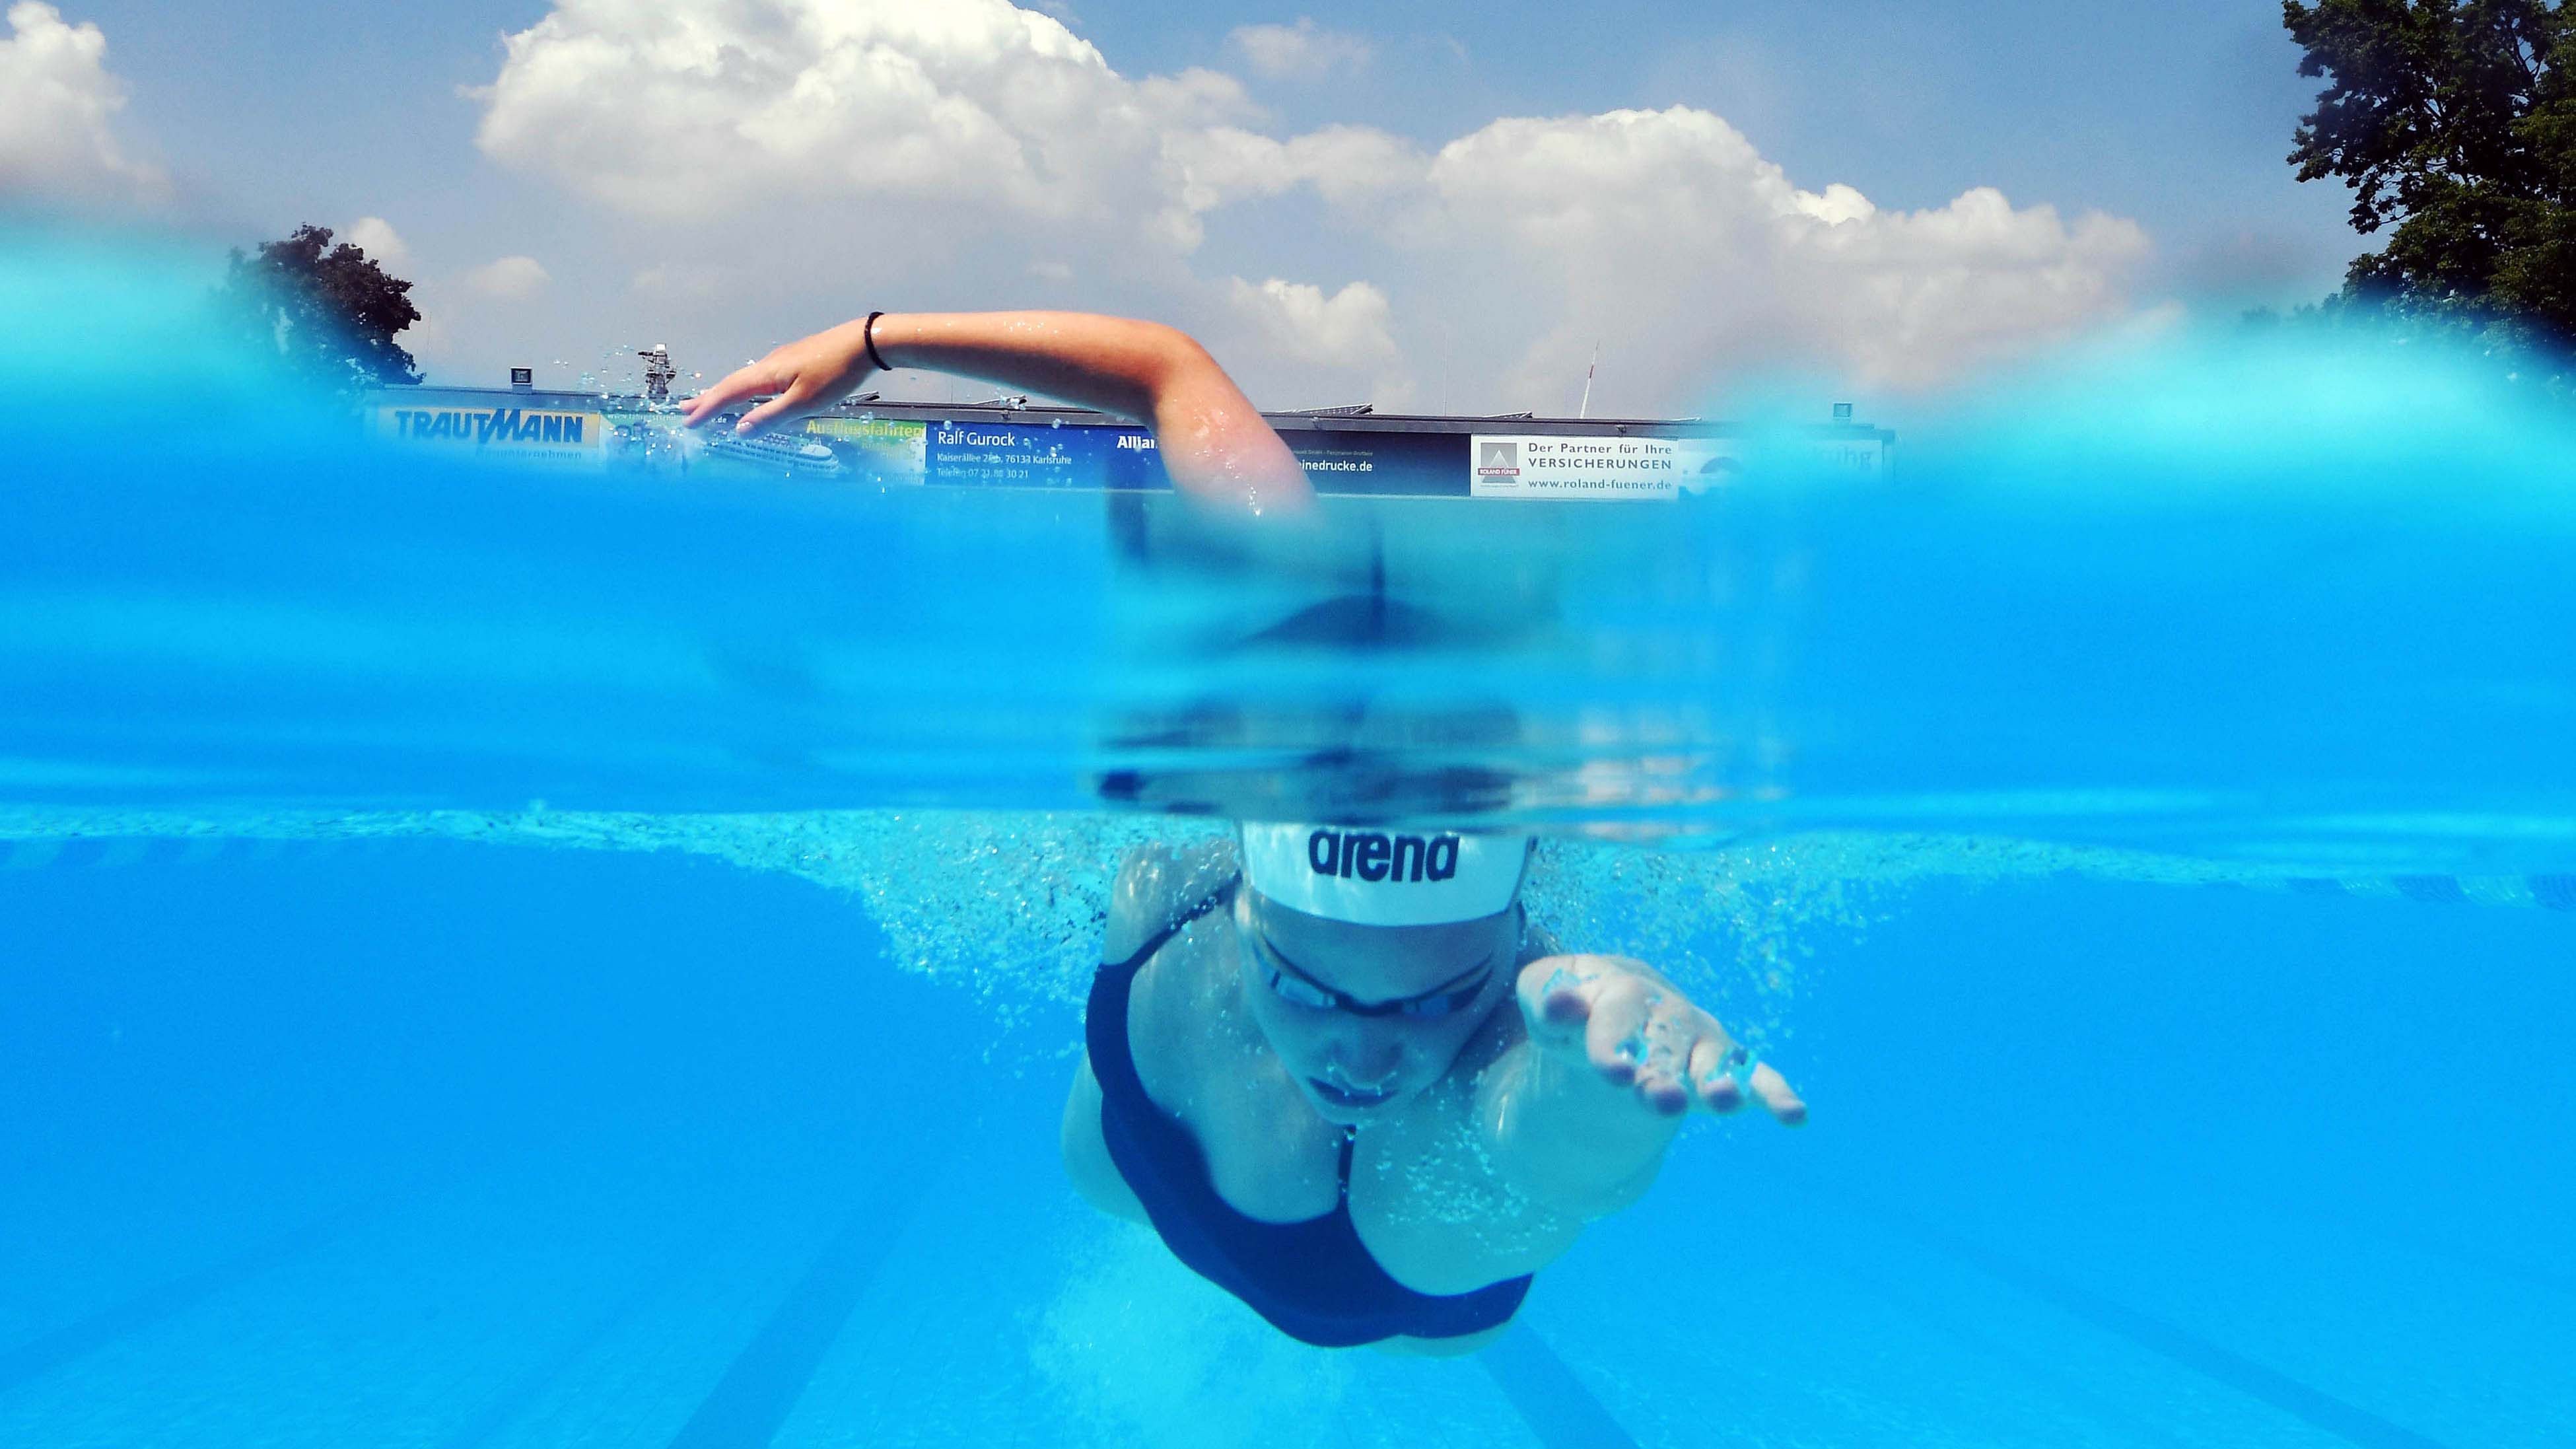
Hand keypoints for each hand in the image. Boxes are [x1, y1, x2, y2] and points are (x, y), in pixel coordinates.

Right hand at [681, 318, 877, 435]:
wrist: (863, 343)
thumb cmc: (836, 374)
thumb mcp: (804, 402)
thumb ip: (771, 417)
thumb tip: (740, 430)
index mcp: (767, 374)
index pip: (728, 393)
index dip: (708, 409)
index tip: (688, 422)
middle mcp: (768, 365)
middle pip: (731, 384)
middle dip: (708, 399)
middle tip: (685, 410)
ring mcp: (781, 361)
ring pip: (745, 380)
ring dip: (725, 393)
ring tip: (709, 404)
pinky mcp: (794, 361)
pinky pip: (759, 379)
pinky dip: (745, 389)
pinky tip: (749, 394)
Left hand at [1516, 954, 1805, 1123]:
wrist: (1615, 1010)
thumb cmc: (1574, 1008)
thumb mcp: (1543, 997)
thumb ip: (1545, 995)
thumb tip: (1560, 1001)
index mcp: (1619, 988)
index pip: (1617, 1011)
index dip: (1614, 1040)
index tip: (1611, 1069)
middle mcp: (1666, 1012)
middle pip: (1667, 1041)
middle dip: (1664, 1071)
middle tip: (1660, 1099)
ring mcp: (1700, 1039)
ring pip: (1711, 1059)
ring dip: (1718, 1079)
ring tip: (1722, 1100)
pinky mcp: (1725, 1065)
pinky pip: (1756, 1077)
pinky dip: (1774, 1094)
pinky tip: (1795, 1115)